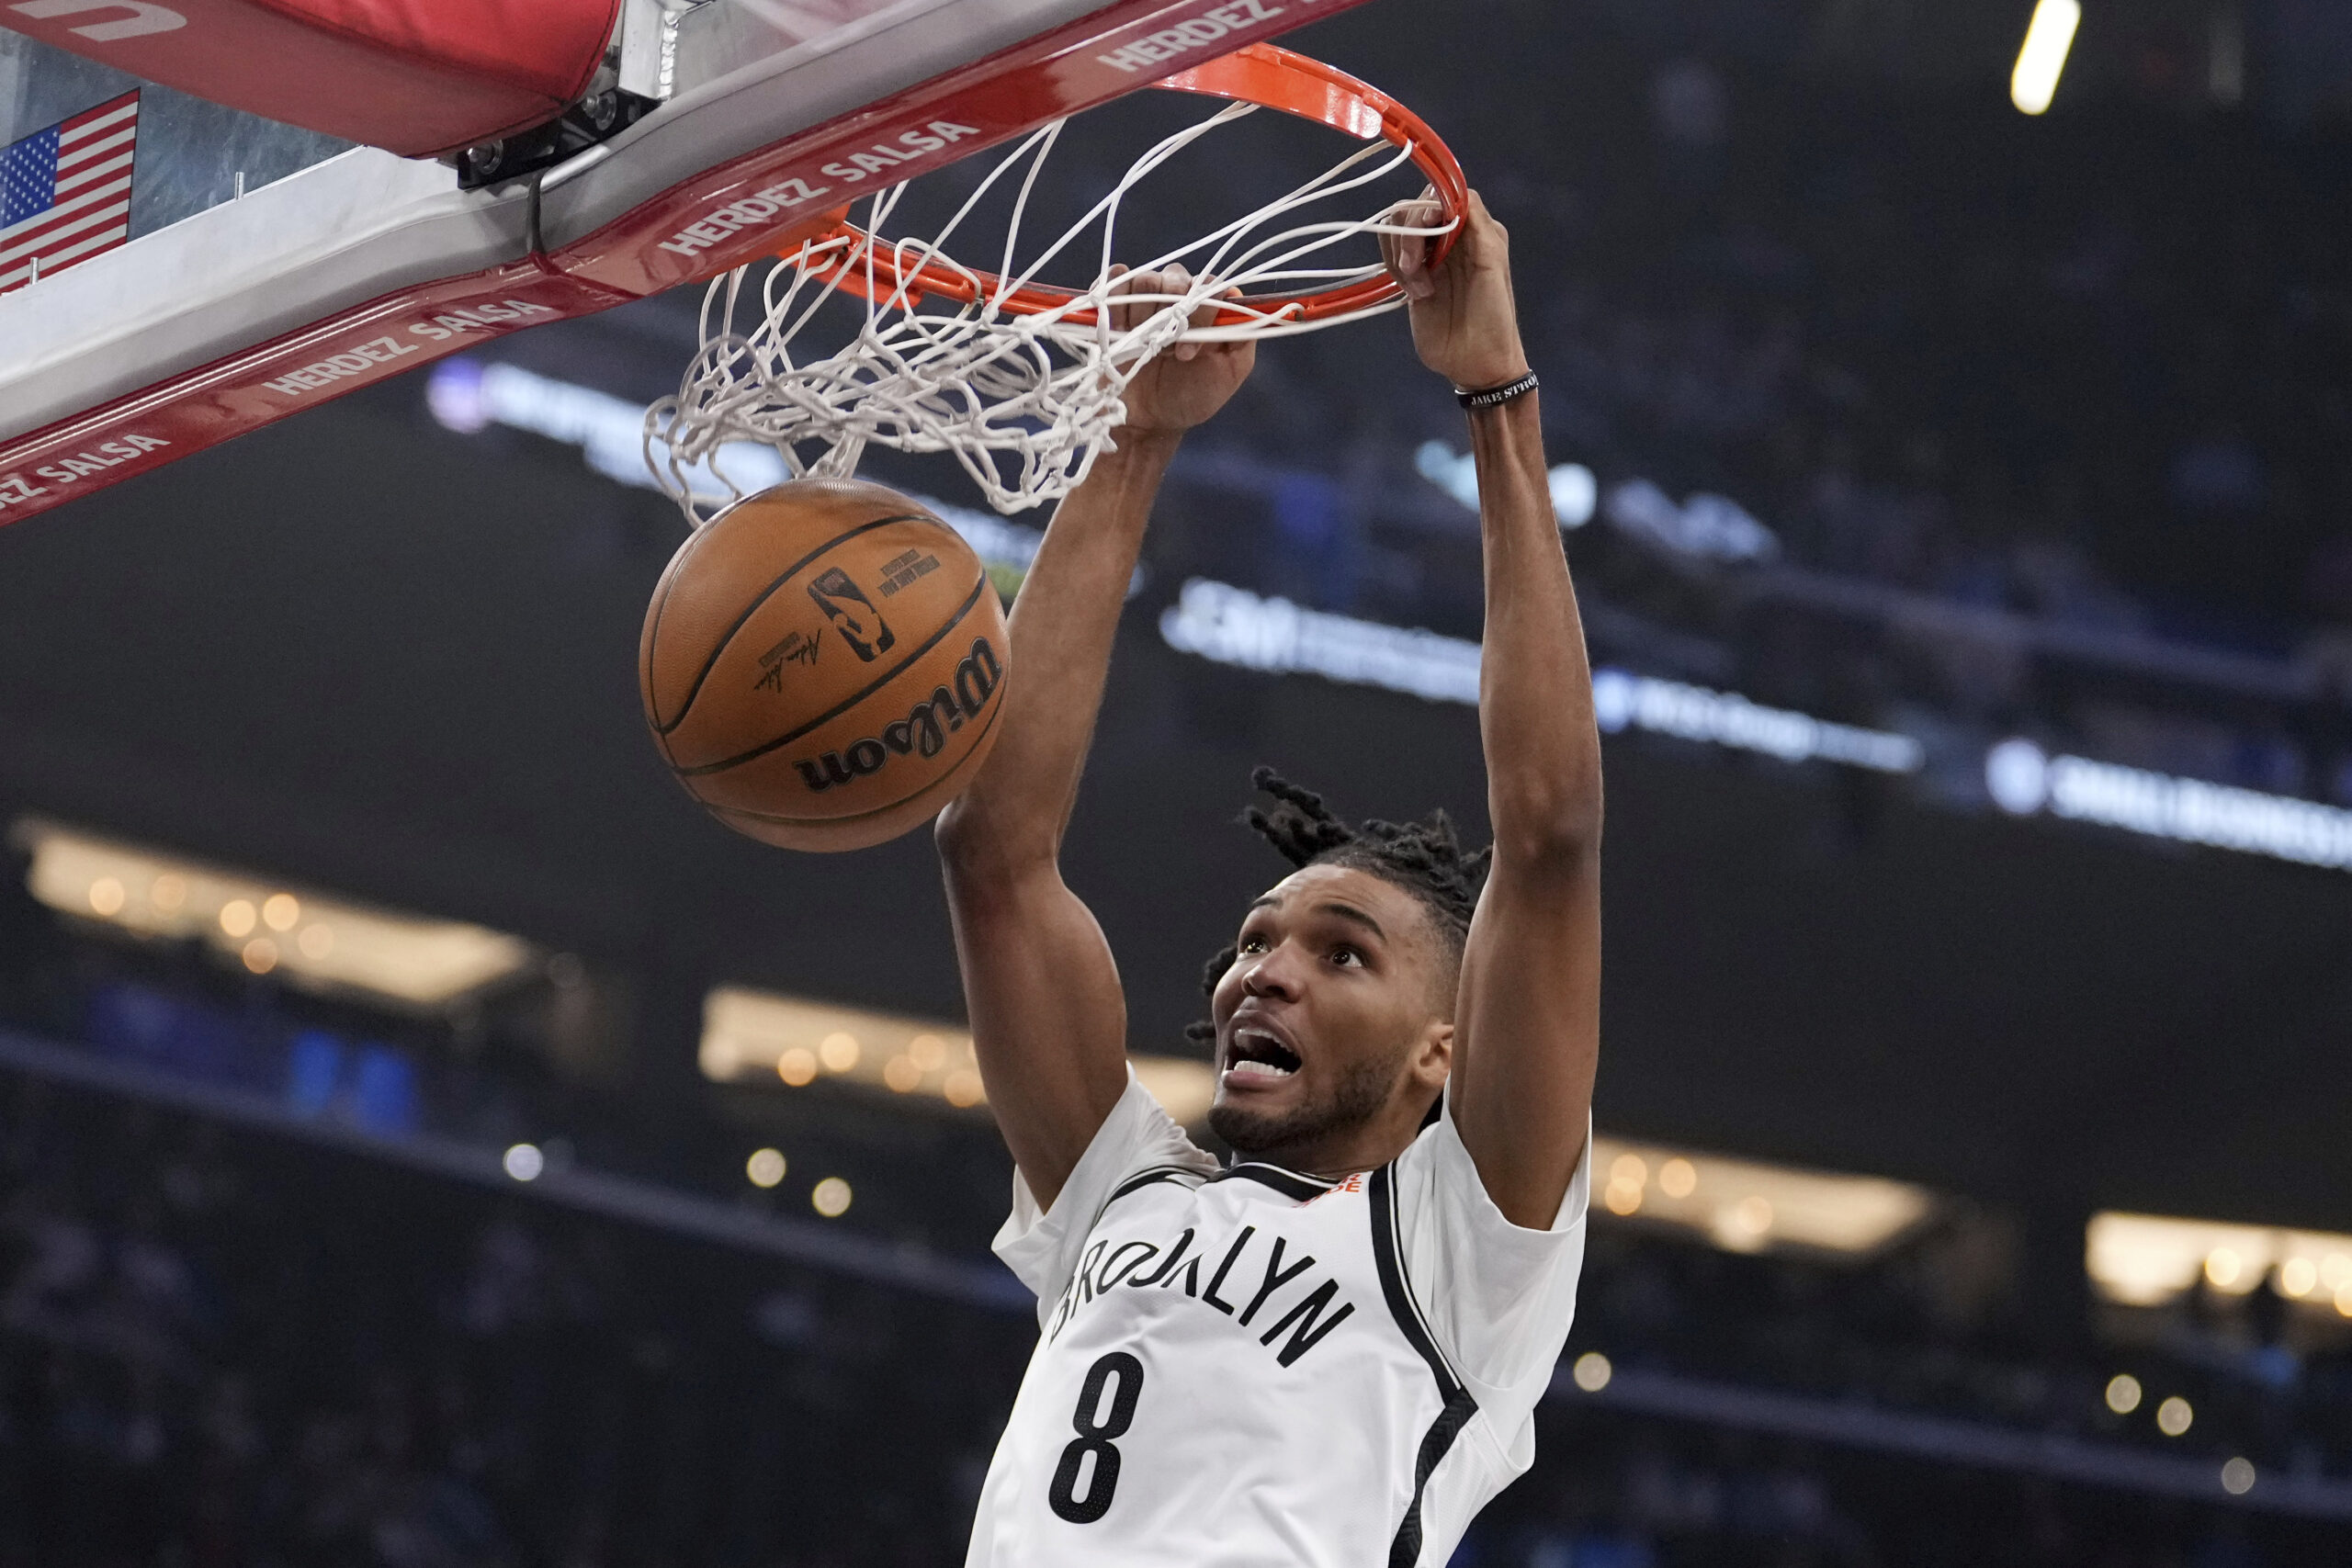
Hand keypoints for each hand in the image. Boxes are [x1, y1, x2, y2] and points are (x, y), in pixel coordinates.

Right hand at [1106, 264, 1256, 439]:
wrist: (1148, 421)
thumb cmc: (1190, 397)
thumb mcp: (1229, 373)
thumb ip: (1242, 336)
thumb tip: (1236, 294)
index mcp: (1205, 310)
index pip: (1208, 285)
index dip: (1200, 312)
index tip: (1188, 353)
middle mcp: (1176, 299)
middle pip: (1174, 276)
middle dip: (1170, 316)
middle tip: (1165, 353)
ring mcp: (1144, 300)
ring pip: (1144, 281)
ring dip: (1142, 315)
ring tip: (1142, 346)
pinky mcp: (1112, 305)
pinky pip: (1114, 281)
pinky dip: (1114, 297)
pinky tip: (1119, 327)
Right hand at [1381, 189, 1530, 391]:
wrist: (1477, 361)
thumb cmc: (1495, 315)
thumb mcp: (1492, 264)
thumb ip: (1476, 224)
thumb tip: (1457, 193)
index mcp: (1476, 229)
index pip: (1444, 194)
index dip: (1429, 205)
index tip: (1426, 227)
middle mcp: (1451, 237)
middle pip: (1415, 209)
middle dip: (1409, 234)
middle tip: (1416, 267)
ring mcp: (1430, 257)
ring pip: (1397, 231)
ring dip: (1401, 255)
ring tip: (1419, 287)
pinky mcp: (1411, 278)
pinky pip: (1391, 256)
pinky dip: (1396, 270)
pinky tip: (1416, 294)